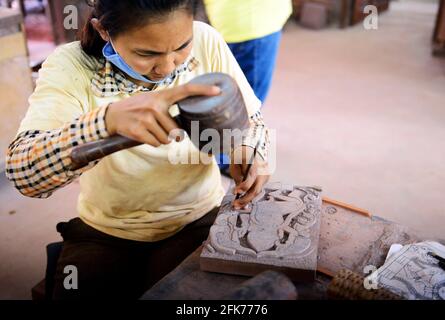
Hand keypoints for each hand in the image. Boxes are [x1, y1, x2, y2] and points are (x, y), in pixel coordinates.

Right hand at [105, 84, 220, 146]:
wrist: (112, 115)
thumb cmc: (138, 109)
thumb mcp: (153, 101)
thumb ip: (169, 105)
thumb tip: (187, 122)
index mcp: (162, 96)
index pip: (185, 90)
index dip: (203, 90)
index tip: (218, 91)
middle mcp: (155, 106)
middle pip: (176, 130)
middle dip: (171, 134)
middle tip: (160, 128)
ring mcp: (146, 118)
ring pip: (167, 139)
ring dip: (161, 139)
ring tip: (150, 130)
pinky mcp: (138, 131)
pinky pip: (156, 144)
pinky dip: (152, 142)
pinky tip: (144, 134)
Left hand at [230, 146, 269, 208]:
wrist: (251, 147)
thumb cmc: (240, 155)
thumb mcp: (235, 163)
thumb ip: (237, 176)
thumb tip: (239, 191)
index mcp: (255, 162)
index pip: (251, 176)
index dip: (244, 186)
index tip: (235, 192)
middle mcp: (263, 170)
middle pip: (256, 189)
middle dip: (245, 199)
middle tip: (235, 205)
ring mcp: (266, 175)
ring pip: (257, 191)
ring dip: (247, 199)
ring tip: (237, 205)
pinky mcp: (266, 179)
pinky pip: (258, 189)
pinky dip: (250, 195)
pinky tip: (243, 201)